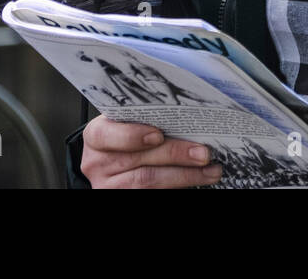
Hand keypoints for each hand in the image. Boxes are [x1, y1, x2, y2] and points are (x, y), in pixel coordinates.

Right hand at [80, 116, 222, 188]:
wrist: (110, 164)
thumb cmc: (124, 135)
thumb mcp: (125, 122)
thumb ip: (146, 116)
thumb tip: (188, 111)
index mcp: (97, 135)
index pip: (106, 135)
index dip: (132, 135)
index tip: (158, 135)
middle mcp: (99, 162)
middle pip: (138, 159)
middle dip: (175, 154)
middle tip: (203, 152)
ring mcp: (110, 185)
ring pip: (149, 180)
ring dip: (185, 175)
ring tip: (210, 170)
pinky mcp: (124, 197)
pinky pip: (152, 192)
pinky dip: (180, 185)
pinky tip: (198, 179)